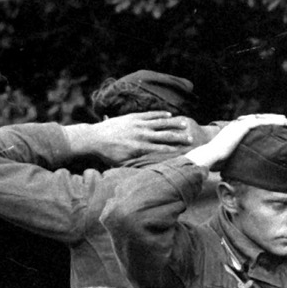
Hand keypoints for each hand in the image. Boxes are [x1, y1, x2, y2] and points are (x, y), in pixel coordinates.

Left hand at [67, 113, 191, 164]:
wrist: (93, 138)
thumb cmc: (107, 154)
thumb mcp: (122, 164)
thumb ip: (135, 166)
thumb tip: (146, 173)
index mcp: (140, 148)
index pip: (162, 149)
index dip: (176, 150)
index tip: (187, 151)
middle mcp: (141, 135)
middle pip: (165, 135)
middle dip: (179, 137)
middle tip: (192, 138)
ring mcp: (138, 124)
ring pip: (160, 123)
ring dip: (174, 123)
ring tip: (186, 123)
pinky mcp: (133, 117)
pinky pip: (150, 115)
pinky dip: (160, 114)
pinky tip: (169, 114)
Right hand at [183, 113, 286, 171]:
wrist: (209, 156)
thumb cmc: (216, 161)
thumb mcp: (229, 158)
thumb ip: (236, 158)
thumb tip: (239, 169)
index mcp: (233, 131)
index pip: (249, 125)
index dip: (261, 124)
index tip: (271, 126)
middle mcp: (236, 125)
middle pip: (256, 119)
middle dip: (269, 118)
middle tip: (282, 119)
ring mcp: (238, 125)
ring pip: (259, 118)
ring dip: (272, 117)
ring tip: (284, 118)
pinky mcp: (241, 127)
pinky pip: (260, 121)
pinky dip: (271, 120)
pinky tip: (281, 121)